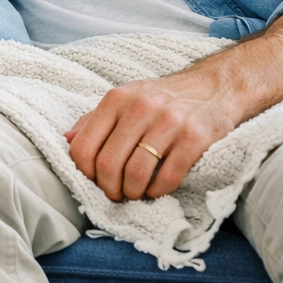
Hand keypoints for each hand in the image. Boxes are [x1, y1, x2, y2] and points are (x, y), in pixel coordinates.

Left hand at [63, 6, 282, 201]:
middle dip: (109, 189)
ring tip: (136, 194)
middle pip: (108, 164)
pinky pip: (169, 175)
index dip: (85, 173)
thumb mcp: (125, 99)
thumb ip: (94, 120)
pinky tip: (158, 191)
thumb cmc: (164, 99)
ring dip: (133, 193)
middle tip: (117, 195)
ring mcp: (168, 122)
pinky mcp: (195, 137)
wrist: (216, 87)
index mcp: (116, 99)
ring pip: (136, 173)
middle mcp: (140, 108)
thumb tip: (66, 140)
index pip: (83, 146)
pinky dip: (159, 190)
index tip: (95, 181)